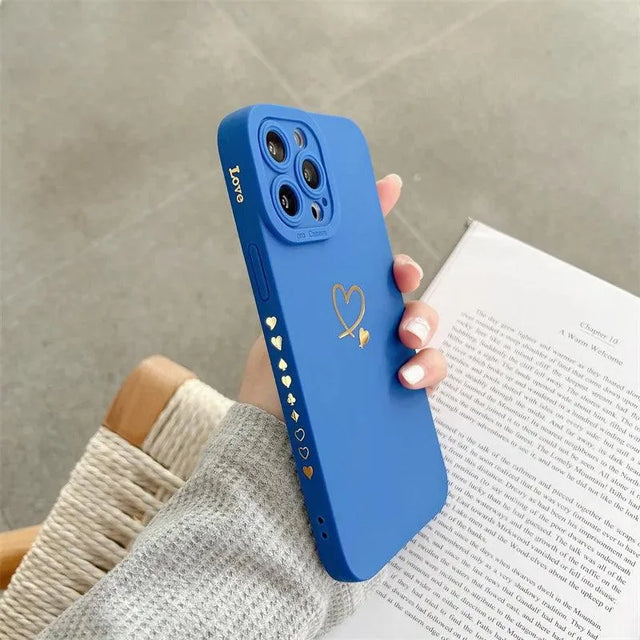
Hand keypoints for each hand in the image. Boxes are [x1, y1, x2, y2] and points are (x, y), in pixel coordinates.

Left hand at [238, 173, 446, 419]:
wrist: (279, 440)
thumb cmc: (276, 380)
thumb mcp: (279, 325)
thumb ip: (292, 284)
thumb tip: (286, 230)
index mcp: (340, 301)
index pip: (361, 252)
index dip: (379, 213)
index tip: (387, 183)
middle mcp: (368, 323)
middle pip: (402, 285)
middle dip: (408, 272)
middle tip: (402, 275)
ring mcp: (388, 354)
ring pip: (424, 325)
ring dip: (422, 322)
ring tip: (405, 339)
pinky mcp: (403, 389)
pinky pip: (431, 371)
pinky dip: (427, 369)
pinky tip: (407, 379)